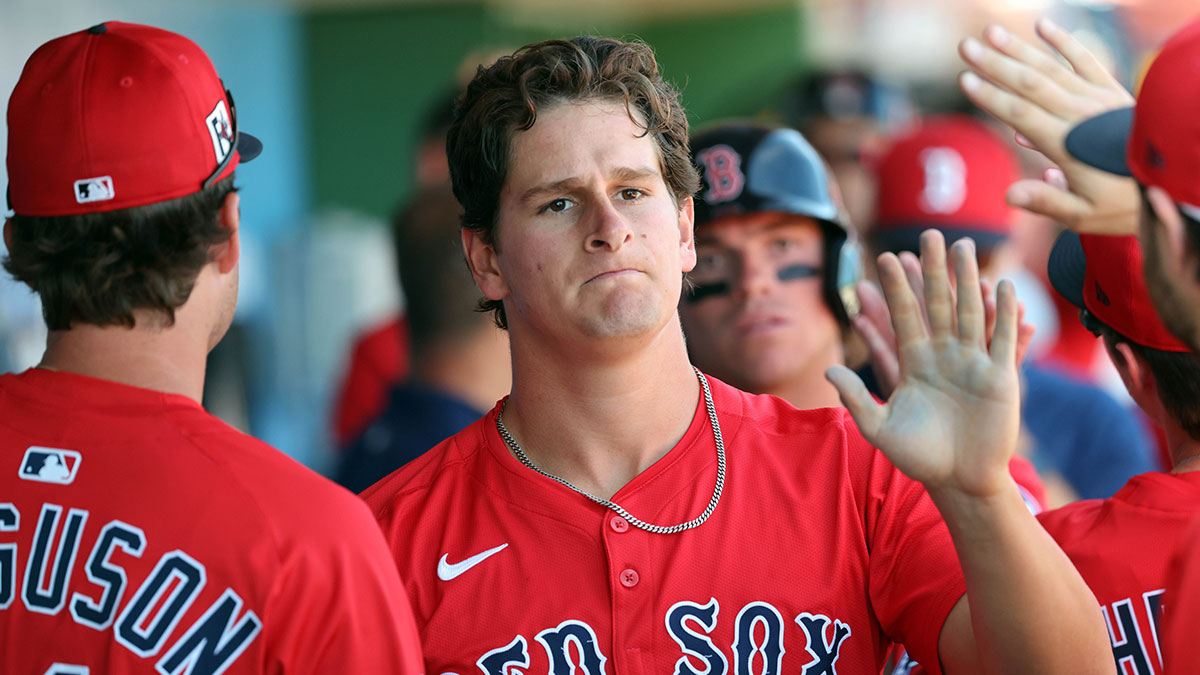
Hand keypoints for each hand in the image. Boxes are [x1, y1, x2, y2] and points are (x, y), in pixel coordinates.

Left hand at [827, 231, 1020, 496]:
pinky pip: (1003, 340)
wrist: (960, 480)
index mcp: (914, 363)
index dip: (895, 288)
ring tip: (966, 246)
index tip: (886, 257)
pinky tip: (1004, 287)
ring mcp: (973, 363)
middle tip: (929, 234)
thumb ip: (858, 398)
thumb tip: (829, 368)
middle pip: (937, 304)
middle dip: (933, 270)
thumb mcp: (881, 429)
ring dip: (969, 280)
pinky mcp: (1000, 378)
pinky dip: (1005, 315)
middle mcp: (943, 356)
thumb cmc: (920, 457)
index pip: (903, 316)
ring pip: (971, 312)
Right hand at [958, 19, 1139, 234]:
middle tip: (966, 47)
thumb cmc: (1122, 205)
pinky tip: (1042, 26)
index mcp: (1068, 145)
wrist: (1169, 185)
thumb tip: (1008, 196)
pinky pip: (1086, 60)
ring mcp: (1097, 99)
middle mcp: (1081, 116)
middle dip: (995, 64)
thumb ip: (1046, 202)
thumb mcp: (1082, 215)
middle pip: (1031, 84)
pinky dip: (1064, 42)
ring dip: (1019, 49)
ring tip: (991, 32)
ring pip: (1052, 68)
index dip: (991, 96)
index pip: (1021, 114)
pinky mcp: (1111, 91)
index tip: (964, 80)